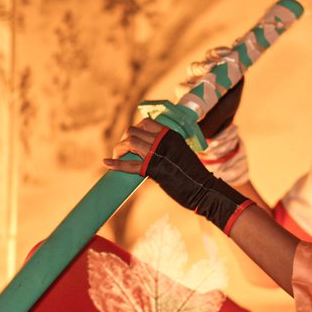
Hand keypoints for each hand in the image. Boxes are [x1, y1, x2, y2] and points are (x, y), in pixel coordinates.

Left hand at [103, 119, 250, 232]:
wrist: (204, 189)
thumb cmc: (193, 175)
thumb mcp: (181, 153)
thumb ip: (167, 148)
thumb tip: (152, 151)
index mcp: (171, 134)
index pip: (146, 122)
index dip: (134, 130)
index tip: (131, 140)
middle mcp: (163, 140)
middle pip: (133, 131)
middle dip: (123, 141)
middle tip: (122, 152)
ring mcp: (158, 153)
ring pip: (129, 142)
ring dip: (119, 150)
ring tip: (116, 158)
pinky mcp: (154, 168)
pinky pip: (130, 164)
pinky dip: (116, 164)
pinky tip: (107, 164)